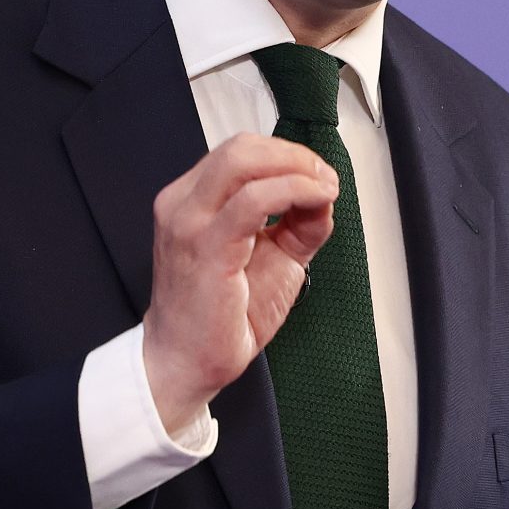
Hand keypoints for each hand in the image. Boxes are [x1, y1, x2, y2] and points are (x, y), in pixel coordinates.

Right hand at [140, 133, 337, 433]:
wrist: (184, 361)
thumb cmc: (217, 316)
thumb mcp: (270, 259)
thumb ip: (296, 226)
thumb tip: (323, 199)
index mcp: (191, 201)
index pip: (239, 153)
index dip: (286, 155)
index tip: (318, 175)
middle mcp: (183, 204)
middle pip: (240, 147)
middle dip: (294, 154)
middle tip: (324, 177)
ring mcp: (190, 221)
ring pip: (243, 161)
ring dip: (296, 168)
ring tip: (324, 187)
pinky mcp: (207, 245)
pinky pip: (254, 199)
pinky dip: (292, 190)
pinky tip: (314, 200)